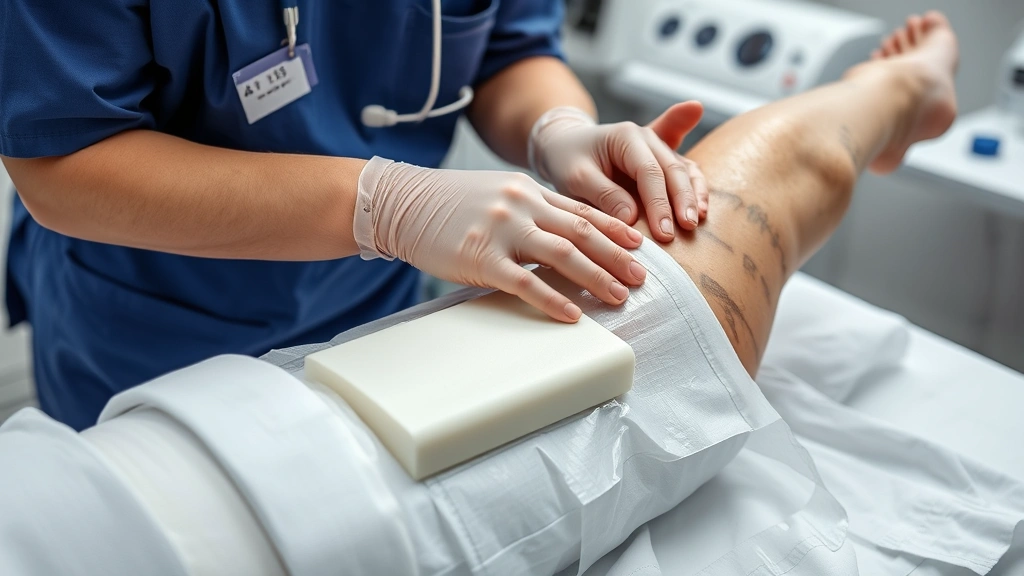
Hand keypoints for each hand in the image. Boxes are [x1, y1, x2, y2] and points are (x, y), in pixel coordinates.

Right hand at [354, 157, 646, 322]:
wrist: (400, 203)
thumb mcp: (495, 193)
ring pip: (563, 254)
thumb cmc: (446, 203)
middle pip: (582, 231)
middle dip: (616, 255)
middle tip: (641, 277)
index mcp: (527, 189)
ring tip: (619, 296)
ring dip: (596, 276)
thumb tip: (559, 234)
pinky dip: (553, 300)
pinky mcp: (482, 258)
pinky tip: (573, 315)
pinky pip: (526, 282)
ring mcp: (502, 231)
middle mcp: (521, 205)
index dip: (614, 228)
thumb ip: (528, 208)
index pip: (581, 209)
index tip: (639, 245)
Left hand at [528, 102, 708, 241]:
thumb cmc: (568, 160)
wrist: (566, 147)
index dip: (658, 203)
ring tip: (697, 220)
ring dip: (695, 194)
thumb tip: (631, 218)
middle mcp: (648, 139)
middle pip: (673, 168)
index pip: (649, 171)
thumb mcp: (576, 176)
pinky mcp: (662, 164)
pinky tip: (701, 212)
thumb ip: (603, 194)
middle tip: (687, 228)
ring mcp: (658, 150)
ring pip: (685, 170)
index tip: (663, 232)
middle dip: (683, 199)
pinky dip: (696, 190)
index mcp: (626, 137)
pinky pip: (686, 174)